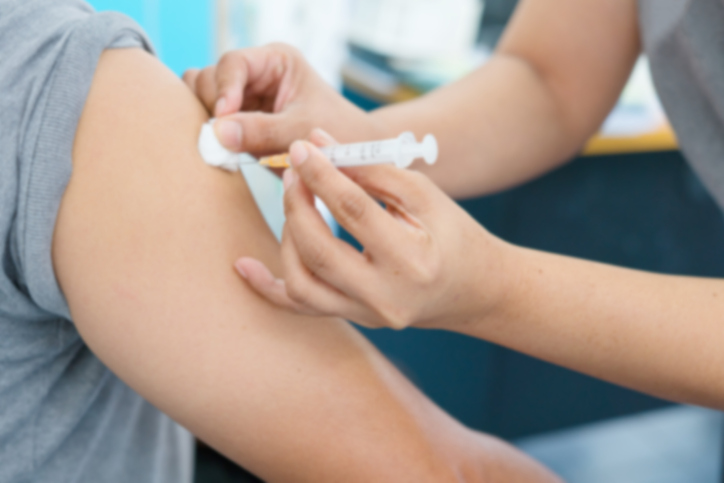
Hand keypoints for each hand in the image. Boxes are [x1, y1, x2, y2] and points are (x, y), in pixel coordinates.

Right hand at [183, 44, 380, 156]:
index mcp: (275, 62)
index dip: (224, 89)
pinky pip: (210, 124)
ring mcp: (244, 100)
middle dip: (212, 107)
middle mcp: (255, 76)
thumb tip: (217, 132)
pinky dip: (211, 137)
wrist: (350, 158)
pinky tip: (223, 153)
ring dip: (207, 121)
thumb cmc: (336, 134)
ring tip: (223, 146)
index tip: (224, 117)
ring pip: (202, 99)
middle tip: (222, 137)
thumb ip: (262, 130)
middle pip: (208, 78)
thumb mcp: (301, 131)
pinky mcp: (239, 124)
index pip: (233, 63)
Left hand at [234, 129, 514, 329]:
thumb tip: (318, 143)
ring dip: (287, 236)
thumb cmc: (453, 235)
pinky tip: (243, 265)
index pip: (354, 212)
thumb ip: (372, 169)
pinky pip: (301, 308)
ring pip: (302, 283)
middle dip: (297, 203)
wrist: (473, 289)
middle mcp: (386, 297)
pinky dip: (268, 287)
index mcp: (413, 261)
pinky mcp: (353, 319)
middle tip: (294, 170)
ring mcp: (366, 316)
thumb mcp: (425, 195)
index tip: (302, 147)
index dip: (322, 175)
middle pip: (319, 250)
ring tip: (294, 203)